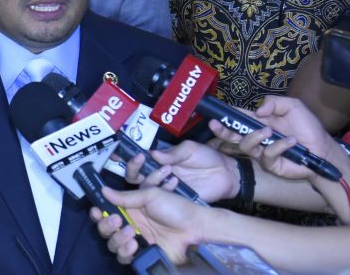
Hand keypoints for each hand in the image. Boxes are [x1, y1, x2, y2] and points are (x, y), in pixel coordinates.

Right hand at [90, 186, 204, 264]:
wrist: (194, 227)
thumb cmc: (174, 207)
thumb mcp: (150, 195)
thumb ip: (126, 196)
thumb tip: (103, 191)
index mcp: (131, 209)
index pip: (107, 212)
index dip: (98, 213)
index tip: (96, 210)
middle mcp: (130, 225)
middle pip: (105, 230)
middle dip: (106, 225)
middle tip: (117, 220)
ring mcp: (136, 241)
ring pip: (112, 244)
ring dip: (116, 239)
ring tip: (131, 233)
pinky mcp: (142, 255)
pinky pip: (124, 257)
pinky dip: (125, 251)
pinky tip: (134, 244)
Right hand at [124, 141, 239, 202]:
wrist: (227, 174)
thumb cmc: (208, 158)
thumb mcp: (190, 150)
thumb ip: (173, 153)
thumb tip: (153, 154)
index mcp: (161, 161)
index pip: (140, 161)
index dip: (129, 158)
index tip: (122, 152)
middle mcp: (159, 176)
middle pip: (136, 177)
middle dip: (133, 168)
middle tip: (139, 160)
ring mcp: (166, 189)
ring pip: (144, 189)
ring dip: (149, 179)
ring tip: (168, 170)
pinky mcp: (175, 200)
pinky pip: (161, 199)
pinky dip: (162, 191)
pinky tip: (174, 182)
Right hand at [209, 96, 336, 180]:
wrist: (323, 150)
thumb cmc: (308, 128)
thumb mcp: (293, 106)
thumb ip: (274, 102)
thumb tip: (257, 111)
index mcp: (260, 122)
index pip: (239, 117)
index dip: (227, 115)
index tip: (215, 112)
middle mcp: (258, 137)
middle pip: (233, 135)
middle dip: (222, 130)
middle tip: (215, 125)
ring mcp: (262, 151)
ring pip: (245, 145)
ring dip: (254, 136)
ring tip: (269, 131)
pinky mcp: (270, 164)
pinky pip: (267, 155)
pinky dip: (279, 147)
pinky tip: (291, 142)